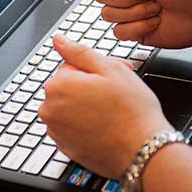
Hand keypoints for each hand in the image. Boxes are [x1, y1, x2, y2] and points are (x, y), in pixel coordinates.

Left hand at [39, 36, 172, 177]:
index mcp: (57, 86)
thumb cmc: (132, 110)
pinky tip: (105, 128)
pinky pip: (72, 127)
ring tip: (111, 113)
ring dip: (86, 106)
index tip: (111, 80)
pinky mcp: (63, 147)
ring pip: (69, 107)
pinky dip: (84, 125)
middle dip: (89, 87)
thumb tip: (58, 40)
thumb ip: (79, 52)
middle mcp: (49, 108)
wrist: (143, 152)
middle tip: (115, 95)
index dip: (95, 71)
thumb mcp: (110, 69)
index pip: (71, 67)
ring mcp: (54, 130)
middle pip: (69, 87)